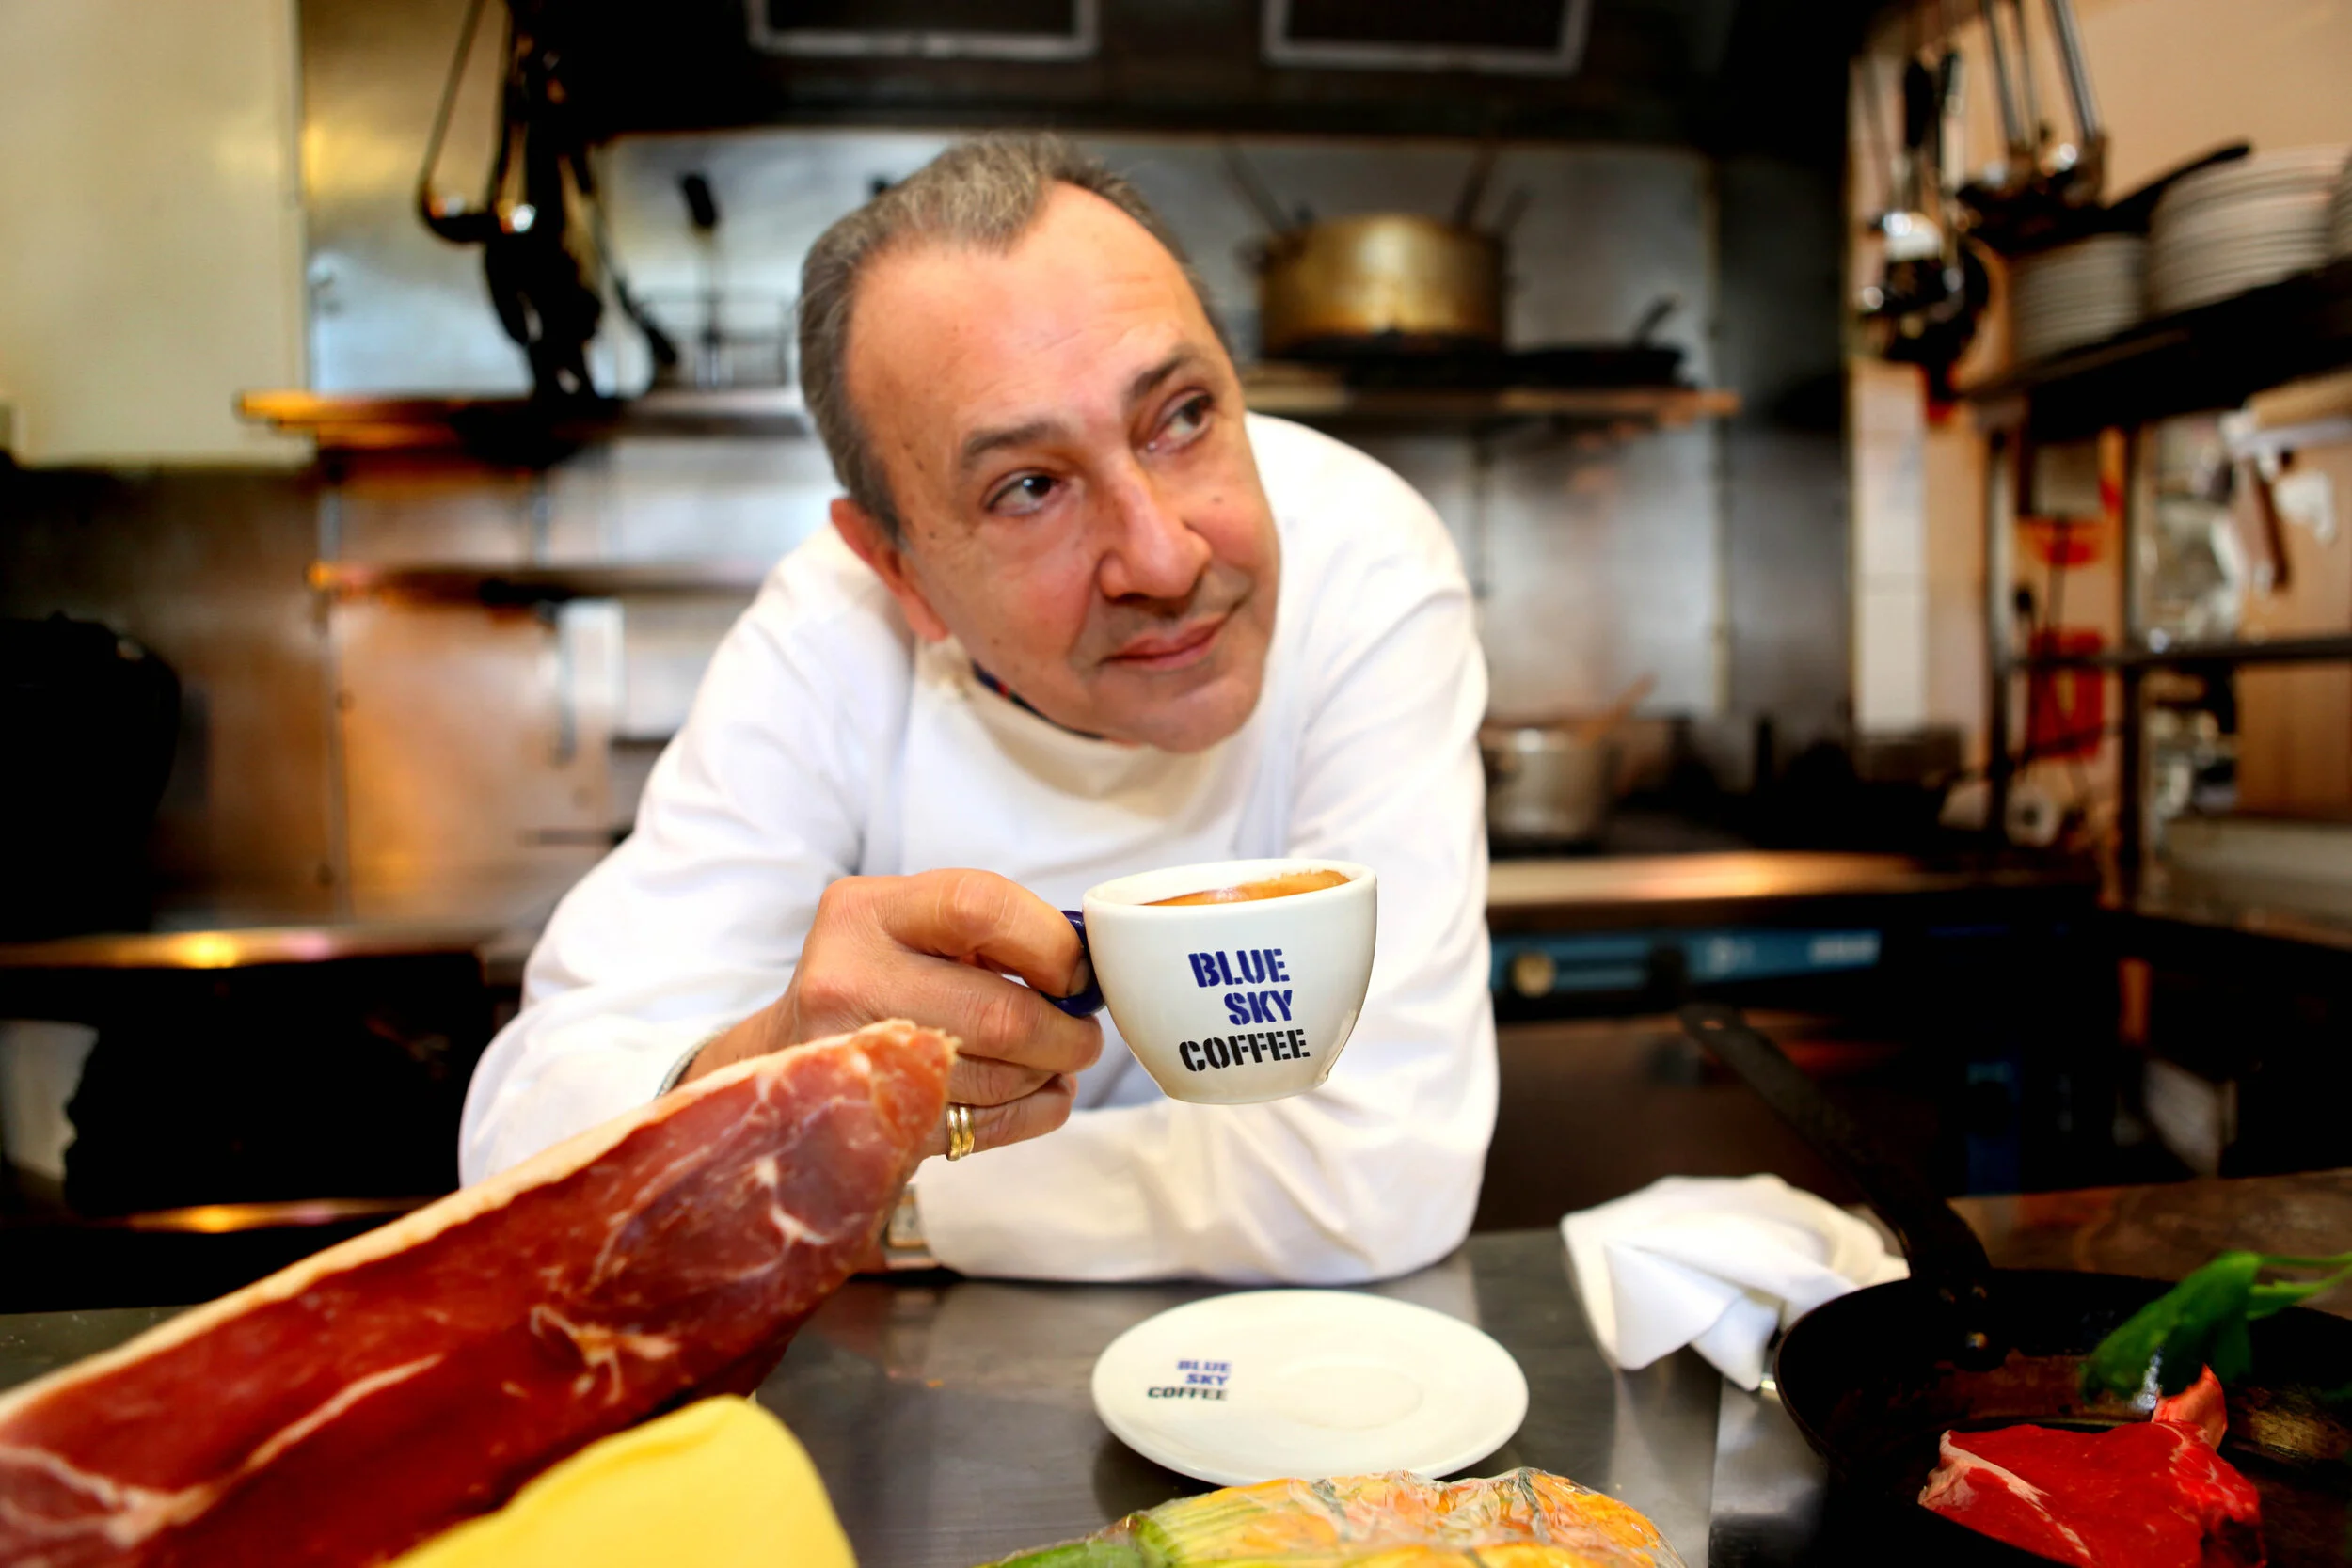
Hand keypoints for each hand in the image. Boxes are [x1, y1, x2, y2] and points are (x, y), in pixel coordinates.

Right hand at [681, 869, 1101, 1159]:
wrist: (785, 1059)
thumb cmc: (876, 978)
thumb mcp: (911, 924)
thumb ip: (993, 930)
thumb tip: (1088, 969)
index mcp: (865, 912)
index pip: (980, 907)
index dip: (1051, 945)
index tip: (1076, 973)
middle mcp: (846, 982)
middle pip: (999, 1015)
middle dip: (1065, 1032)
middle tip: (1084, 1034)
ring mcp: (852, 1062)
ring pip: (998, 1080)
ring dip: (1048, 1074)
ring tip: (1054, 1059)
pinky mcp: (870, 1126)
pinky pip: (983, 1129)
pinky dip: (1032, 1113)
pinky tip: (1036, 1094)